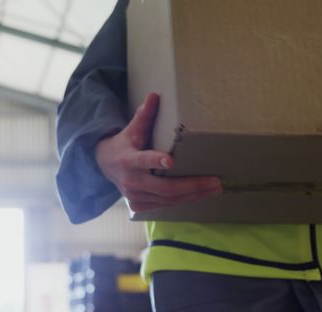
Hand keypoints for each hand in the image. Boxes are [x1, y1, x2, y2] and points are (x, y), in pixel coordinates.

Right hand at [95, 93, 222, 211]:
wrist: (106, 166)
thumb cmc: (124, 145)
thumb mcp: (131, 130)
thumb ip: (144, 115)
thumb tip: (154, 95)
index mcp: (128, 160)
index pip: (142, 160)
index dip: (155, 161)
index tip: (170, 161)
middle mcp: (132, 181)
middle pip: (165, 188)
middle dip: (192, 186)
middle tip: (215, 182)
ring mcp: (135, 197)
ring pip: (169, 200)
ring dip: (194, 195)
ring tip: (215, 189)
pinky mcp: (140, 206)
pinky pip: (166, 205)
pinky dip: (184, 200)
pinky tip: (200, 195)